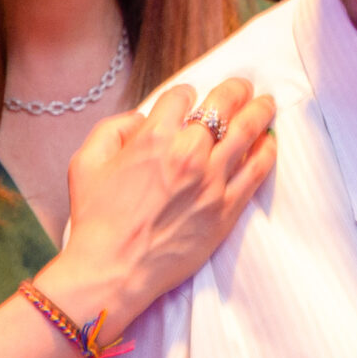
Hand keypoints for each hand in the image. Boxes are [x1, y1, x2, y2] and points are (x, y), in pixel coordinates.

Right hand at [46, 78, 275, 324]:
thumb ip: (113, 129)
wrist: (113, 270)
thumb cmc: (96, 220)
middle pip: (223, 105)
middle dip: (235, 90)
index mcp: (153, 138)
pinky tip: (270, 142)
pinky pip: (256, 172)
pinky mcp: (226, 209)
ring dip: (259, 112)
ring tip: (267, 103)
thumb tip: (141, 119)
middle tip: (243, 87)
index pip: (182, 96)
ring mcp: (211, 182)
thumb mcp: (85, 162)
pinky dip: (266, 152)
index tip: (188, 102)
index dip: (185, 95)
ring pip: (247, 133)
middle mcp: (187, 154)